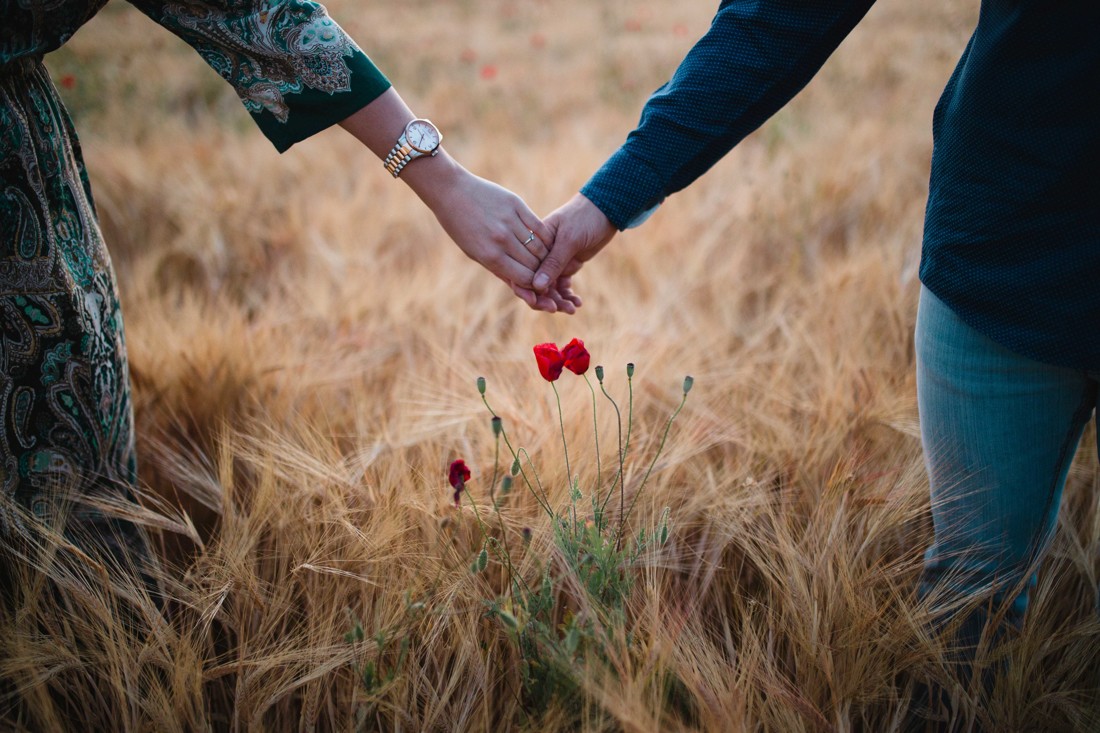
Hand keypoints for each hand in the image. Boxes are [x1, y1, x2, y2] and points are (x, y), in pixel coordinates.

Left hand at [414, 162, 575, 311]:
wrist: (452, 192)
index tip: (540, 287)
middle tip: (548, 276)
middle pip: (534, 264)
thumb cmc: (461, 228)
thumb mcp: (475, 254)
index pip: (524, 279)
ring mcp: (510, 221)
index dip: (534, 286)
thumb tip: (523, 289)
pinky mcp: (517, 205)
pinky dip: (546, 238)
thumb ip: (500, 270)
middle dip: (543, 273)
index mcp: (490, 257)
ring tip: (547, 261)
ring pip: (540, 247)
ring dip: (546, 257)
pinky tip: (547, 243)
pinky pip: (540, 227)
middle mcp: (502, 240)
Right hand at [528, 193, 616, 312]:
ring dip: (559, 300)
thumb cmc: (585, 218)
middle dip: (545, 299)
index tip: (536, 302)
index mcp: (535, 244)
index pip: (523, 270)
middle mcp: (541, 254)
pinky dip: (568, 295)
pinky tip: (577, 303)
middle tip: (558, 309)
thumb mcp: (569, 239)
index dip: (526, 289)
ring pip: (550, 288)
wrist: (607, 209)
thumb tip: (537, 286)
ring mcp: (555, 261)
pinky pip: (563, 285)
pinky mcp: (568, 265)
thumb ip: (553, 263)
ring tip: (572, 308)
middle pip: (535, 283)